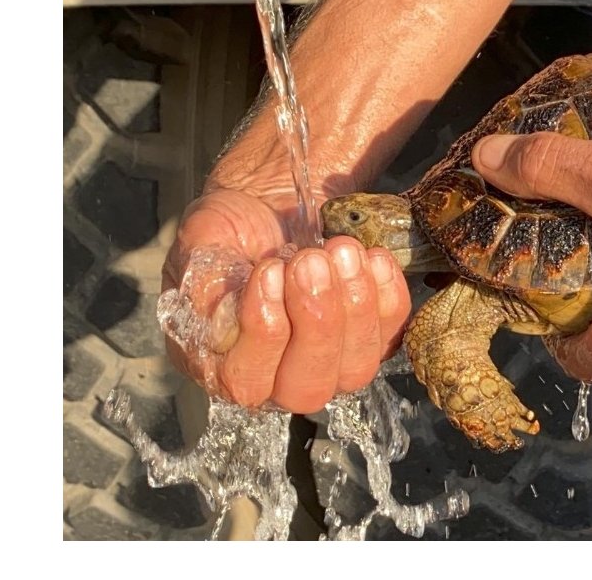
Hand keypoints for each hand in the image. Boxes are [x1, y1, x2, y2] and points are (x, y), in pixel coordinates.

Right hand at [162, 188, 410, 412]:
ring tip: (342, 252)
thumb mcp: (201, 243)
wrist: (272, 205)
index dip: (263, 333)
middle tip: (312, 261)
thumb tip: (223, 314)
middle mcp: (277, 378)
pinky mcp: (370, 339)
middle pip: (307, 387)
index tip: (268, 271)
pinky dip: (388, 296)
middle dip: (317, 322)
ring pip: (355, 369)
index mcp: (221, 363)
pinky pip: (390, 335)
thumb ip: (202, 280)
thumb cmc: (231, 231)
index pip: (245, 381)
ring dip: (355, 308)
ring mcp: (330, 364)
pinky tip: (372, 257)